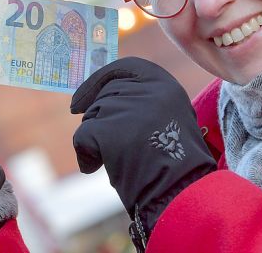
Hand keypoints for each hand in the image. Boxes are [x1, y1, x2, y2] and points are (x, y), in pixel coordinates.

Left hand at [71, 57, 215, 249]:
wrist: (179, 195)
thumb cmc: (173, 164)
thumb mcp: (168, 118)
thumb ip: (142, 100)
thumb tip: (100, 94)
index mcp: (164, 84)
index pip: (124, 67)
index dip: (99, 80)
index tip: (82, 99)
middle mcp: (146, 90)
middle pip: (105, 95)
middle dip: (99, 119)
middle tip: (112, 146)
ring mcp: (126, 108)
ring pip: (92, 117)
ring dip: (96, 139)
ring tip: (120, 159)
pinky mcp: (108, 129)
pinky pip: (82, 136)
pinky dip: (85, 154)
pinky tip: (97, 167)